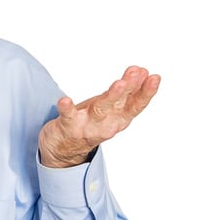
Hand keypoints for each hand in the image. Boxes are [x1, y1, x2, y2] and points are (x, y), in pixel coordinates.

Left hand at [38, 65, 160, 167]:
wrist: (64, 148)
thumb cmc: (90, 121)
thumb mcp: (111, 107)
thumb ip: (127, 92)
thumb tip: (142, 71)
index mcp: (118, 119)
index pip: (136, 105)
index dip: (146, 92)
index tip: (155, 77)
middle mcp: (106, 124)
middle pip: (120, 104)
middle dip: (129, 88)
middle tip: (136, 72)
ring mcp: (87, 125)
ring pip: (100, 110)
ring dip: (111, 96)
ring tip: (119, 83)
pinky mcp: (68, 126)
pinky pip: (67, 116)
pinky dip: (66, 108)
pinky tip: (64, 100)